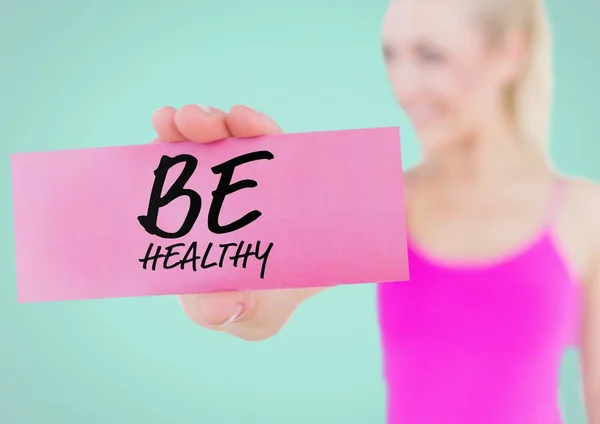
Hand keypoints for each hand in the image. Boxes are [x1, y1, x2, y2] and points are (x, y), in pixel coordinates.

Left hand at [152, 104, 325, 340]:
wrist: (323, 279)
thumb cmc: (271, 299)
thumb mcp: (250, 317)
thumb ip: (225, 313)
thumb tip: (218, 307)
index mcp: (194, 228)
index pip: (168, 192)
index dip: (152, 168)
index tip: (148, 147)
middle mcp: (216, 196)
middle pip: (190, 156)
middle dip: (177, 134)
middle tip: (174, 121)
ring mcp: (249, 178)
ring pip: (224, 139)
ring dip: (210, 121)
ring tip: (204, 119)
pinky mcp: (282, 165)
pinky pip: (267, 140)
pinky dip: (254, 126)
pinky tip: (245, 118)